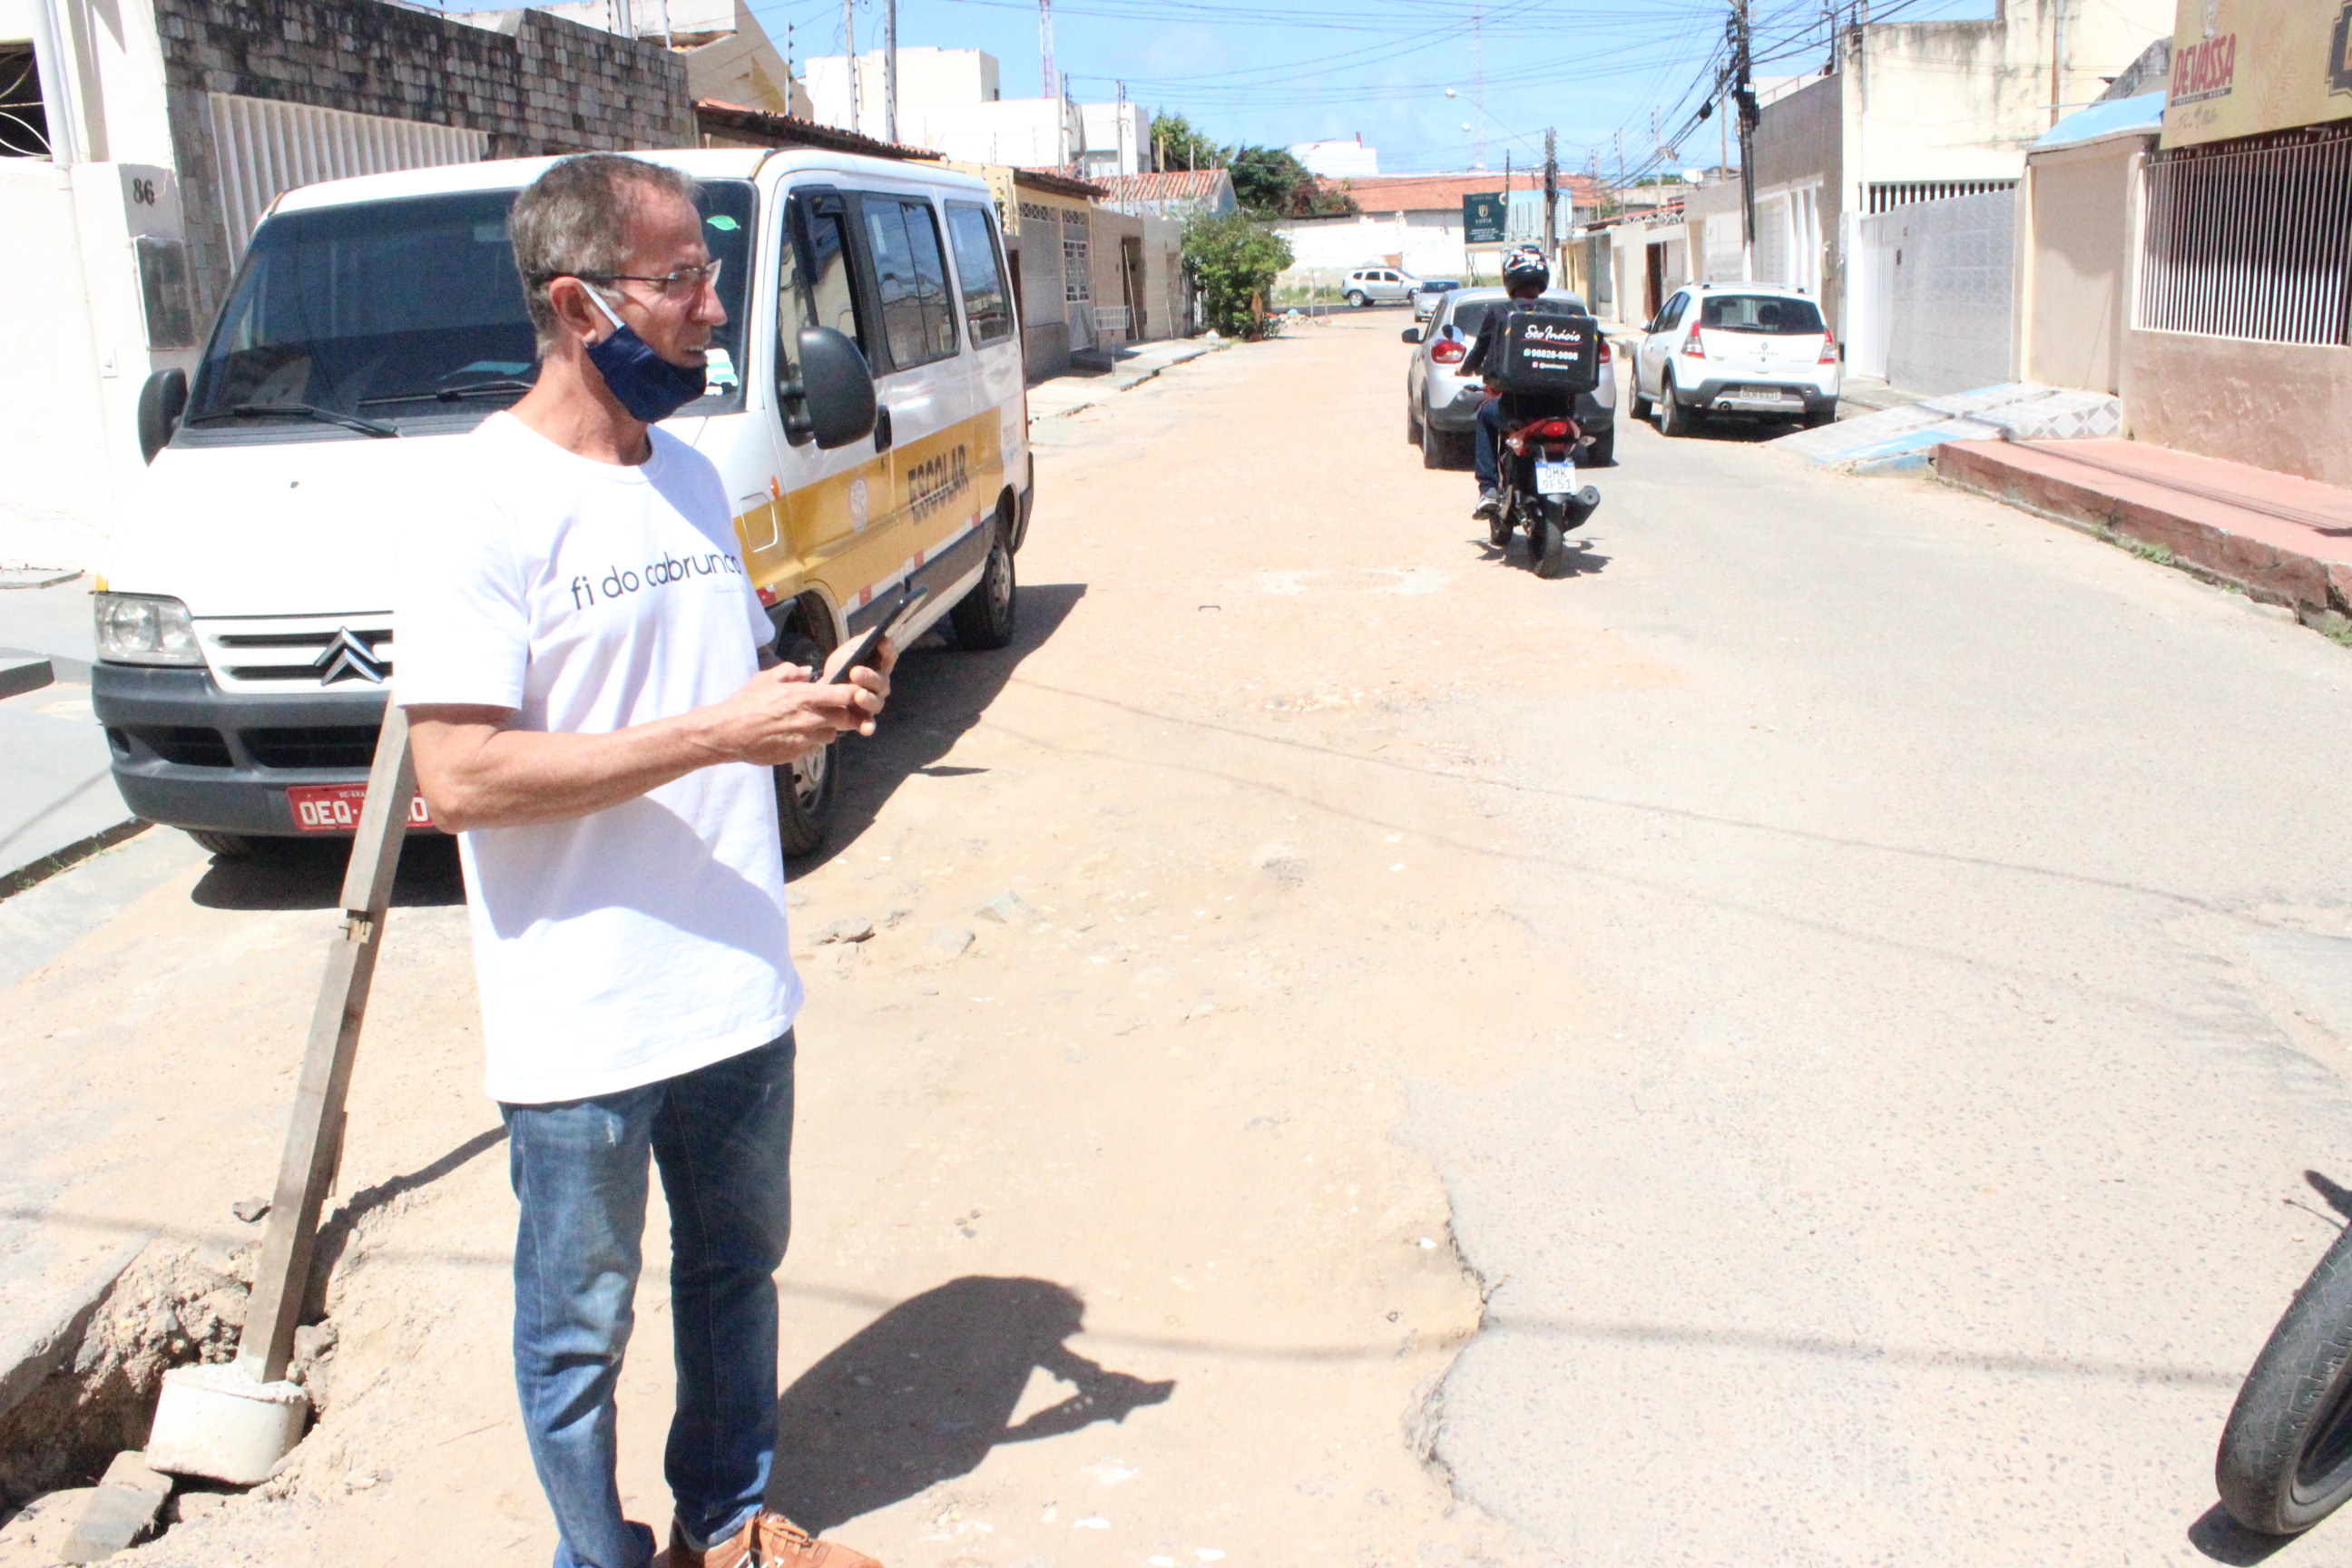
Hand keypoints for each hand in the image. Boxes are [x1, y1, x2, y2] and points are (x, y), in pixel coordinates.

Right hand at [700, 640, 893, 765]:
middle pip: (844, 718)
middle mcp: (809, 718)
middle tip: (833, 710)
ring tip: (812, 724)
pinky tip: (798, 736)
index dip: (854, 694)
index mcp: (804, 696)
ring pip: (831, 735)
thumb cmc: (745, 703)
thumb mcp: (766, 678)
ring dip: (827, 729)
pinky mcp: (798, 754)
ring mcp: (805, 738)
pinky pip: (815, 748)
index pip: (843, 695)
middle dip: (842, 714)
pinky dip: (812, 742)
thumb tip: (807, 671)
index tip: (856, 693)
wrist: (727, 733)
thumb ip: (790, 672)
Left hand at [818, 635, 895, 737]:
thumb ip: (861, 643)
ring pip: (876, 702)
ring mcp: (872, 703)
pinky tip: (865, 728)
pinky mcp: (862, 719)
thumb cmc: (838, 669)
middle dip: (870, 676)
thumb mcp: (847, 652)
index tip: (882, 642)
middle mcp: (879, 685)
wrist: (820, 691)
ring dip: (868, 699)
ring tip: (857, 695)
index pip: (889, 656)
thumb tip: (876, 630)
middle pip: (882, 681)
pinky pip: (869, 724)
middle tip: (854, 672)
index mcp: (878, 666)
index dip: (888, 650)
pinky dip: (869, 726)